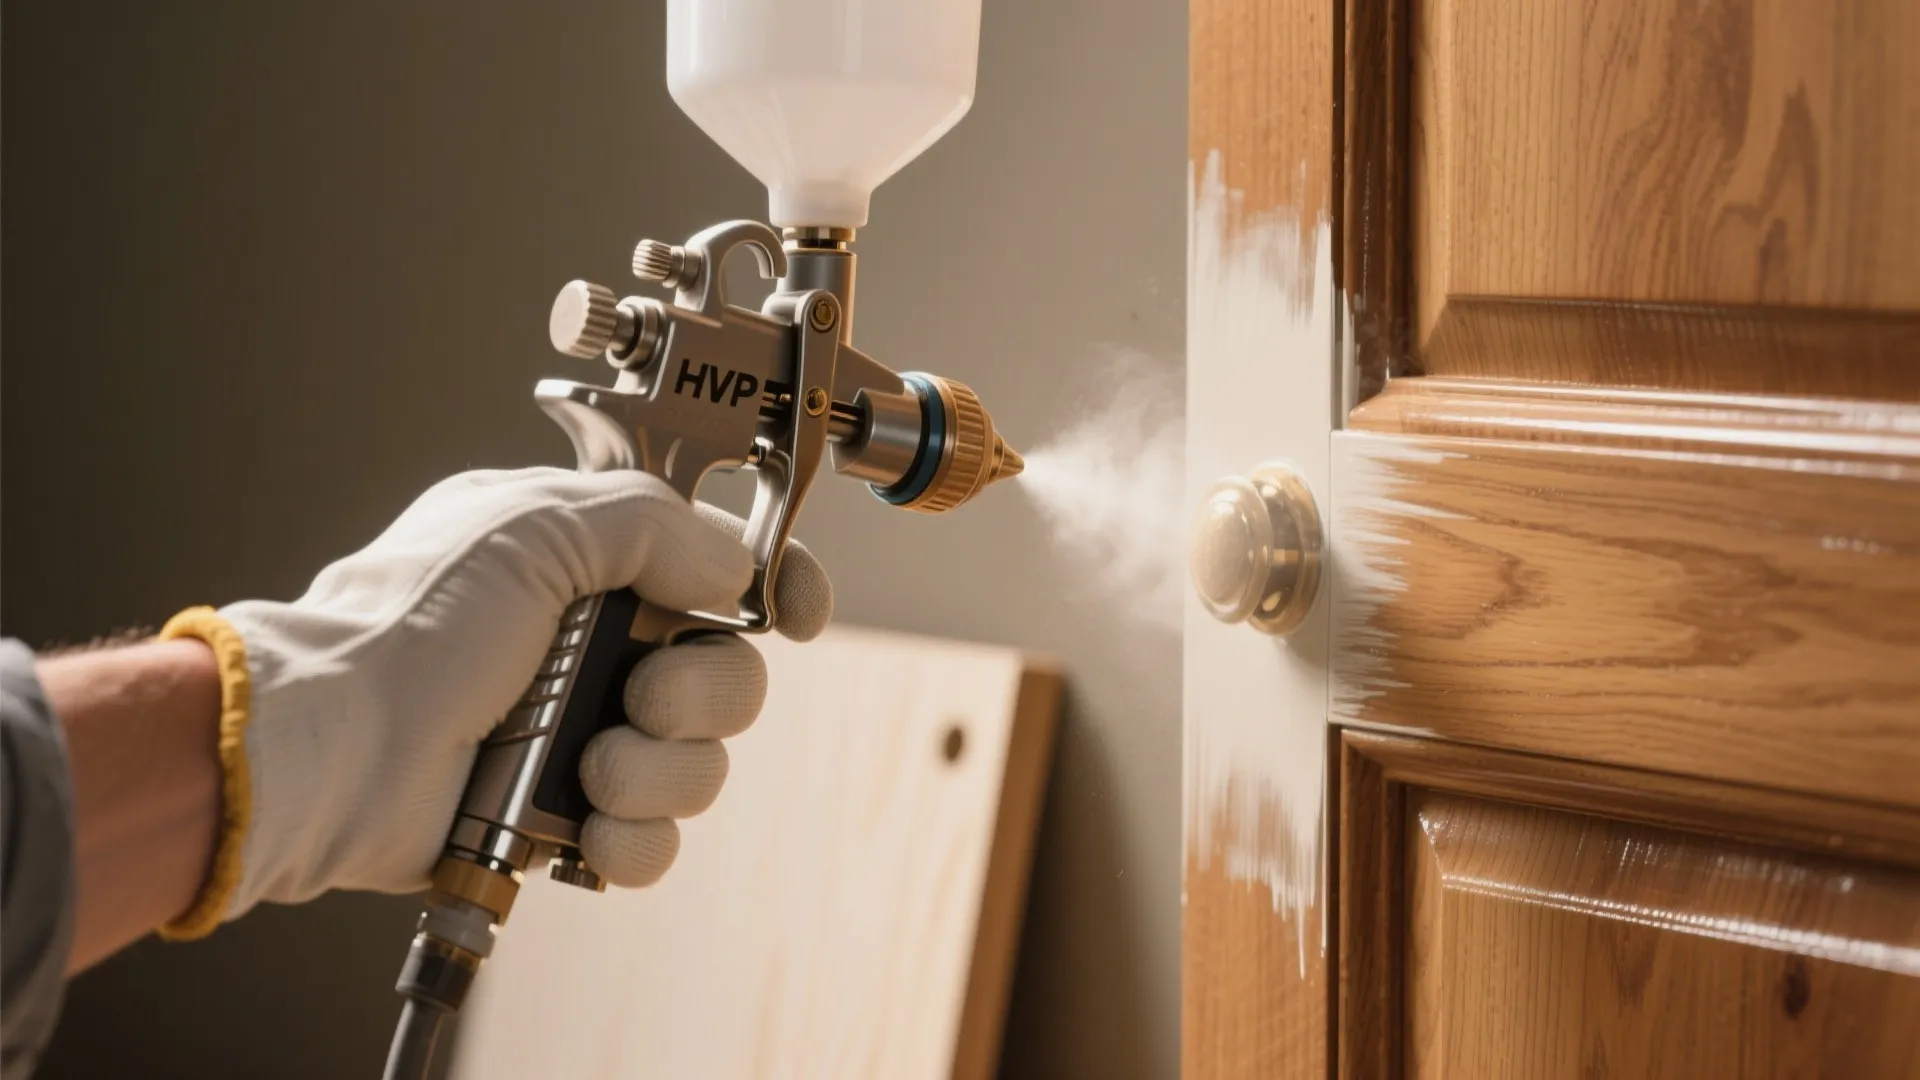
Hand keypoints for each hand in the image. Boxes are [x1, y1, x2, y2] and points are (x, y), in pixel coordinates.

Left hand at [161, 467, 830, 933]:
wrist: (338, 747)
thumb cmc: (411, 624)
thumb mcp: (534, 522)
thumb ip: (655, 522)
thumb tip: (735, 565)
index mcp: (591, 562)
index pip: (719, 563)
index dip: (774, 586)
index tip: (794, 614)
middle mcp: (597, 645)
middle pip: (728, 674)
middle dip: (705, 694)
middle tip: (639, 697)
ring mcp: (583, 732)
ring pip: (701, 763)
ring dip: (660, 770)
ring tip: (590, 766)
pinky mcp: (565, 817)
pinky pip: (654, 839)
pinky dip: (633, 840)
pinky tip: (589, 828)